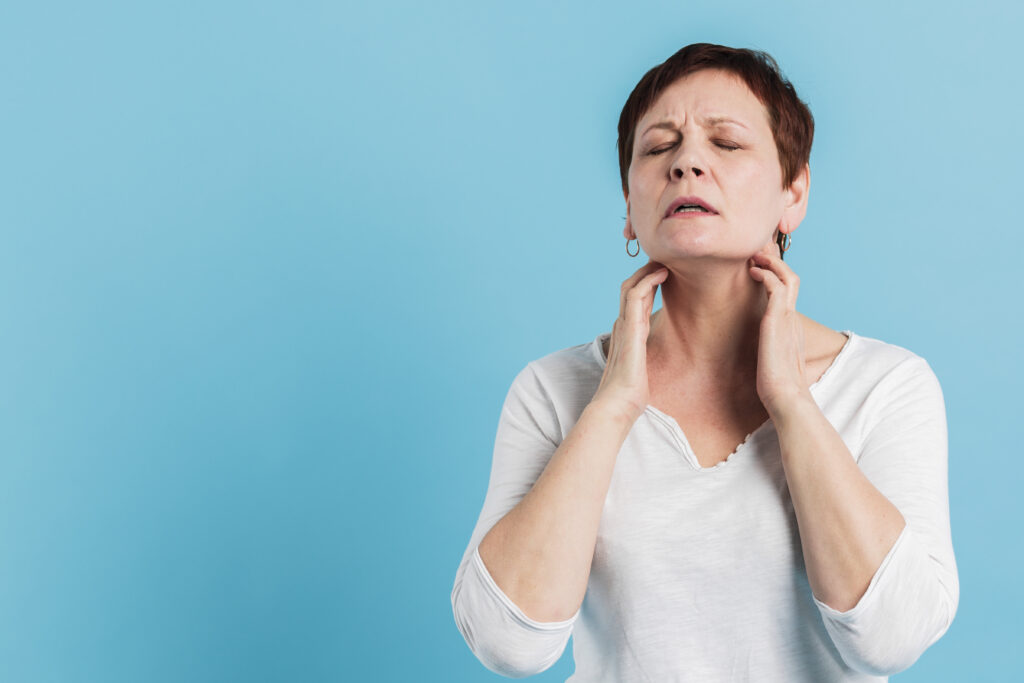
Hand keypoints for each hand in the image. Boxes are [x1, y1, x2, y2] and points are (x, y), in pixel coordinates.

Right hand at [592, 259, 668, 422]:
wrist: (617, 406)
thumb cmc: (629, 395)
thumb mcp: (641, 370)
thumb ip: (644, 361)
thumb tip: (653, 362)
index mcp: (625, 334)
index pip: (634, 301)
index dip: (646, 284)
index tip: (663, 273)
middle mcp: (621, 326)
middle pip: (630, 288)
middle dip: (646, 272)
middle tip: (663, 259)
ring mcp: (623, 326)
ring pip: (631, 286)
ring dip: (647, 271)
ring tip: (663, 260)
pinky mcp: (629, 329)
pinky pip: (635, 295)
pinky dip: (648, 280)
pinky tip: (662, 273)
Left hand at [748, 241, 808, 415]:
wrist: (785, 397)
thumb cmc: (774, 384)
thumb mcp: (767, 358)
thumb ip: (763, 347)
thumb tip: (753, 348)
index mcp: (790, 326)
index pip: (788, 290)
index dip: (776, 273)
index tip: (759, 263)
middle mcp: (792, 318)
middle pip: (791, 277)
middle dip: (775, 260)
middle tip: (756, 250)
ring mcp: (788, 318)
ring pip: (788, 276)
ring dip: (771, 261)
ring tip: (755, 254)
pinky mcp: (779, 321)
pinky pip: (778, 287)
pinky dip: (766, 273)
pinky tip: (753, 270)